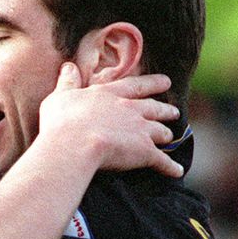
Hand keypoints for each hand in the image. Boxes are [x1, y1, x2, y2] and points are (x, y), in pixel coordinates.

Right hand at [38, 64, 182, 177]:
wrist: (74, 144)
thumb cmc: (62, 122)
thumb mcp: (60, 97)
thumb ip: (67, 83)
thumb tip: (69, 67)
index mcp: (110, 95)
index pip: (135, 86)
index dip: (152, 83)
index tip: (166, 81)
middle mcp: (130, 109)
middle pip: (154, 108)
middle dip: (165, 109)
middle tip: (175, 111)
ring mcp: (140, 130)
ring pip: (160, 131)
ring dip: (167, 134)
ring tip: (171, 137)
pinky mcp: (145, 152)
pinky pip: (162, 161)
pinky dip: (170, 167)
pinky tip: (177, 171)